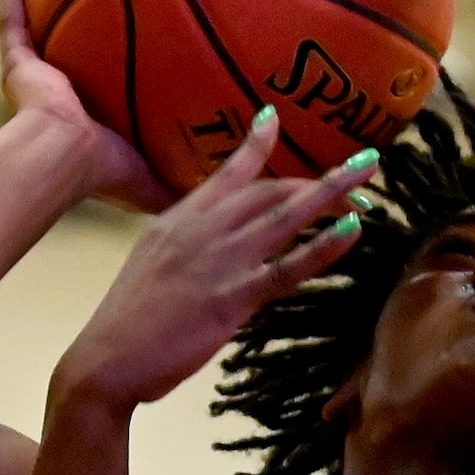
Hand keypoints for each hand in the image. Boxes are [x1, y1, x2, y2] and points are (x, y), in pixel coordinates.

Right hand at [0, 0, 173, 212]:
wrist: (61, 161)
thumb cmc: (107, 172)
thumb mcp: (157, 176)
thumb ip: (188, 179)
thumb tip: (233, 184)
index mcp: (89, 115)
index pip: (108, 79)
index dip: (120, 57)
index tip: (138, 30)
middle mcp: (60, 91)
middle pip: (75, 44)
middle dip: (85, 16)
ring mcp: (36, 75)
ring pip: (38, 23)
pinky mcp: (18, 64)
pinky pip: (12, 17)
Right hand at [52, 105, 372, 411]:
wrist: (106, 358)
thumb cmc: (127, 321)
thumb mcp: (153, 263)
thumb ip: (186, 244)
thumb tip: (215, 241)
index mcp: (180, 219)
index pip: (225, 172)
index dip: (255, 143)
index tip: (274, 116)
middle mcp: (203, 228)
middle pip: (269, 189)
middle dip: (318, 177)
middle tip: (360, 168)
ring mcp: (220, 260)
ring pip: (286, 215)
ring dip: (332, 191)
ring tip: (369, 174)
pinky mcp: (234, 296)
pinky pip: (288, 267)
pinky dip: (323, 247)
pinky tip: (352, 230)